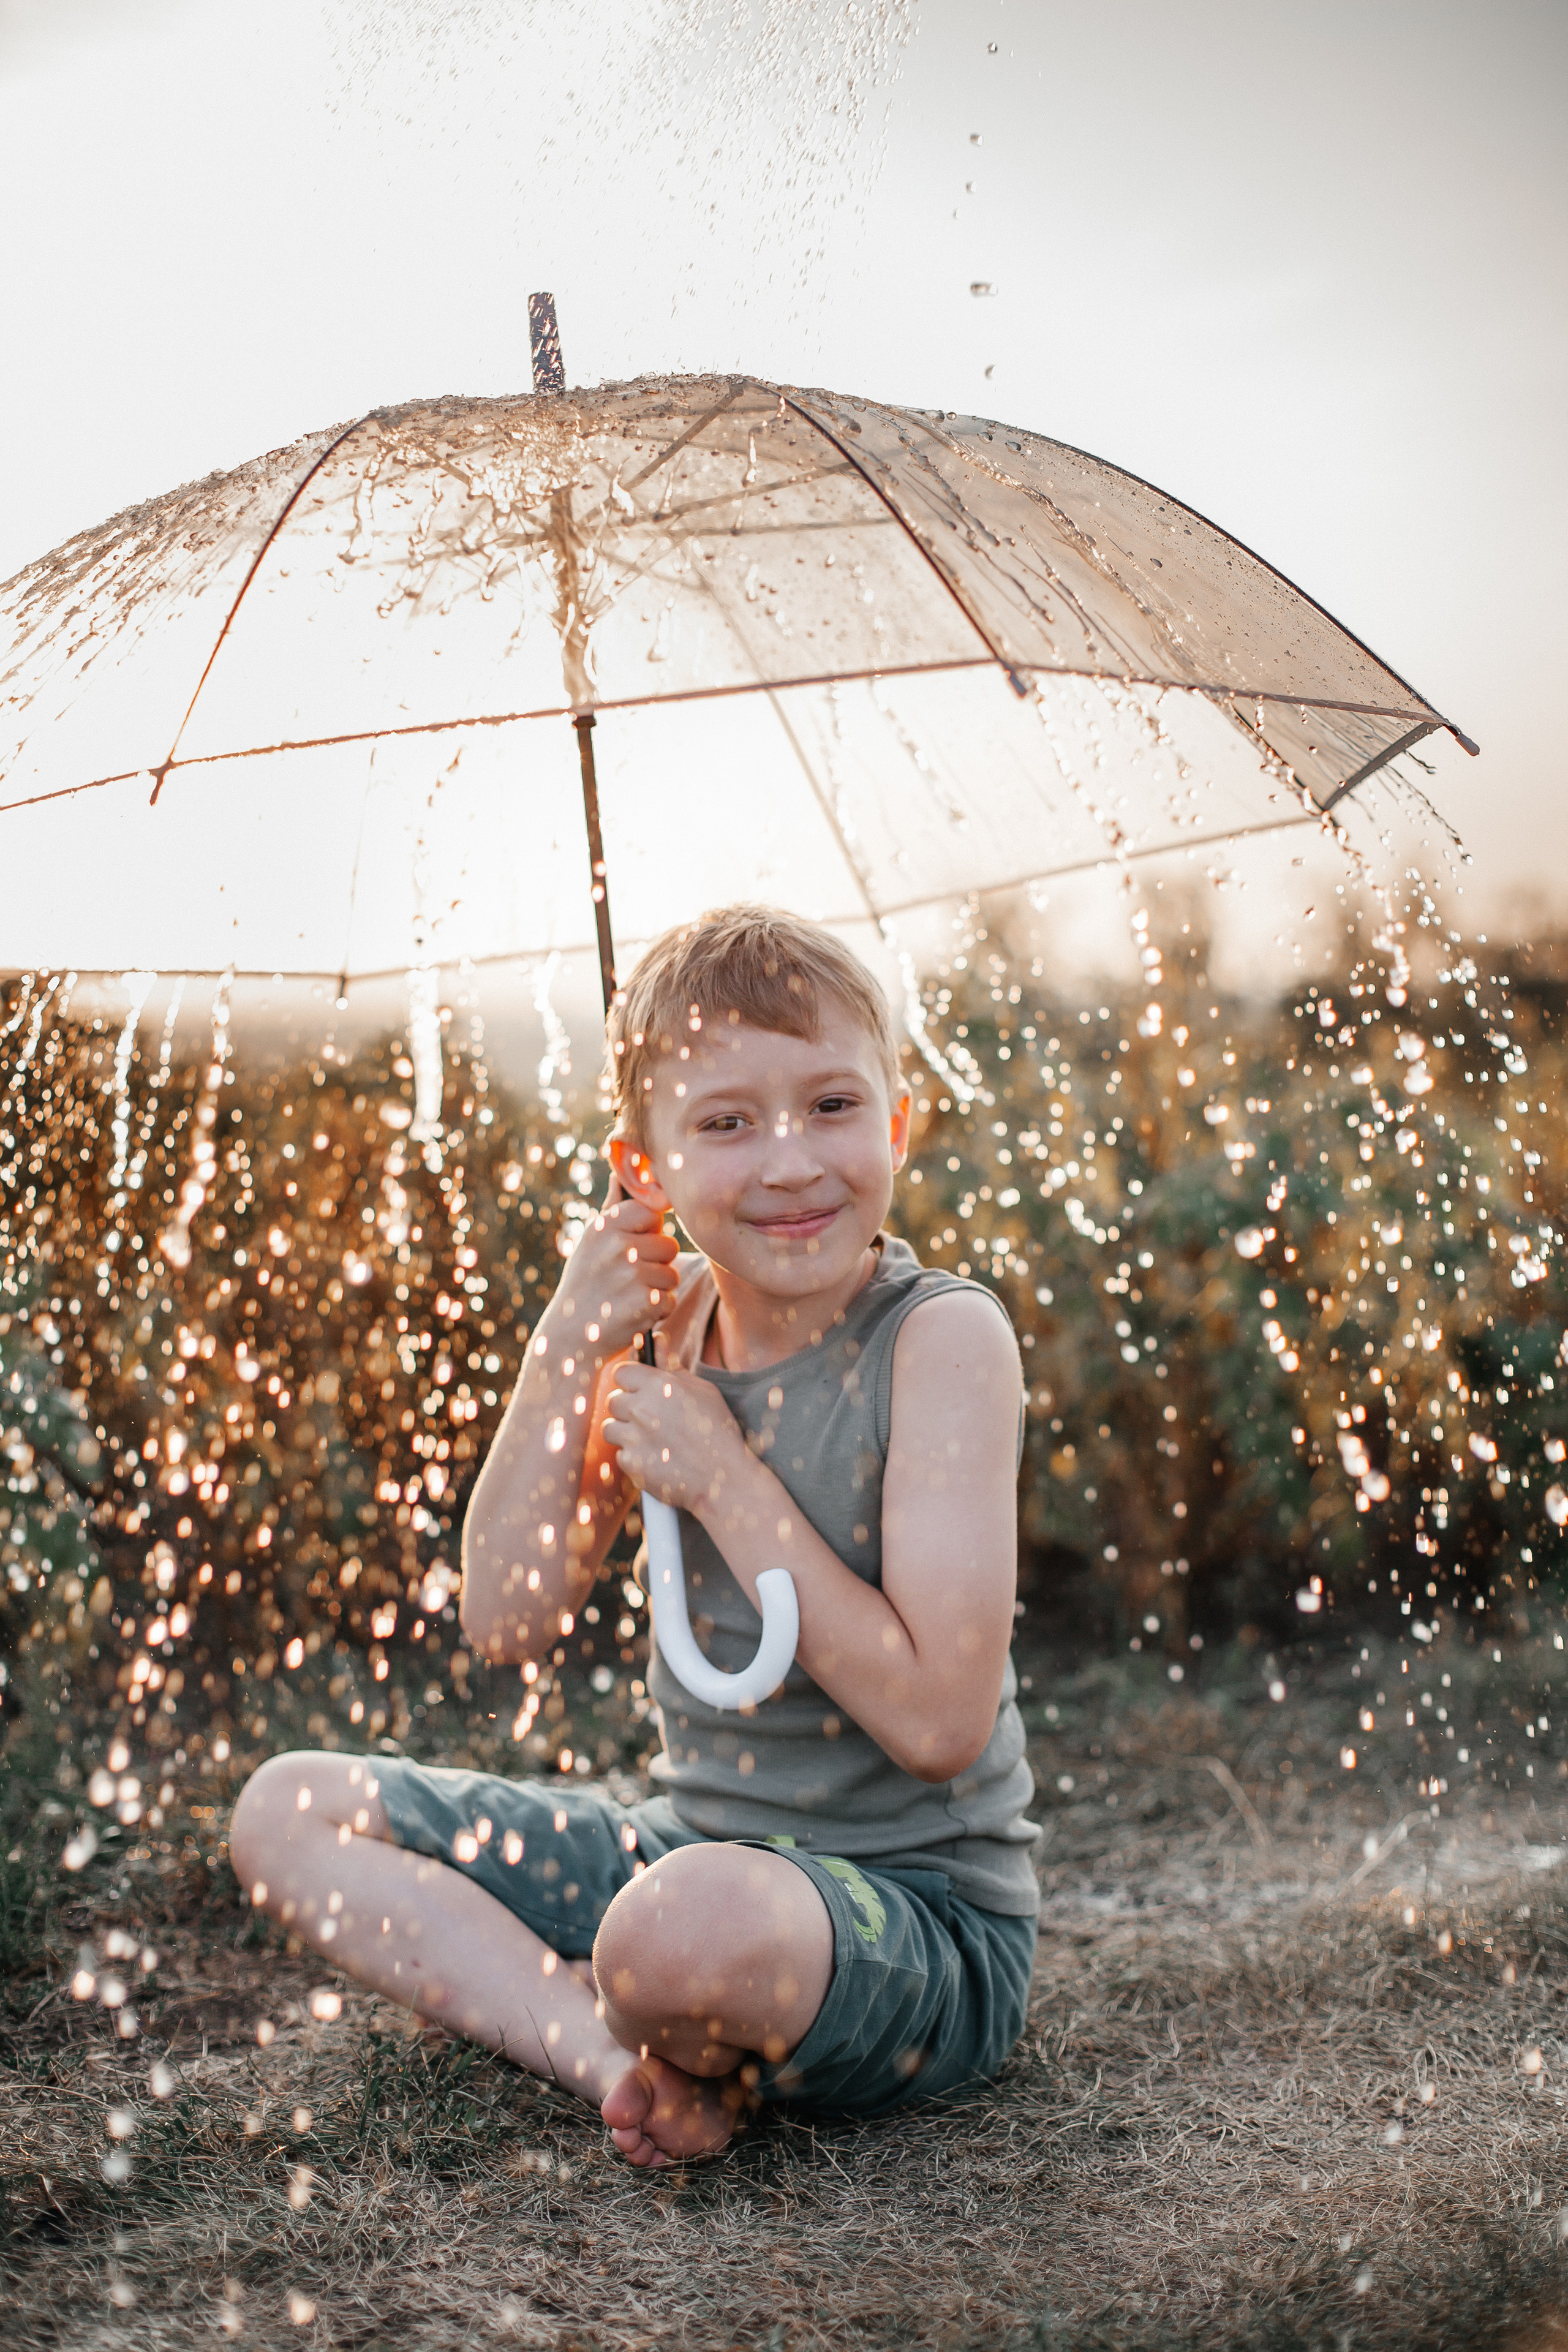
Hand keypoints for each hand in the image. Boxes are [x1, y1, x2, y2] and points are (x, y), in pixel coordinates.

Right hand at [553, 1177, 679, 1358]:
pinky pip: (669, 1299)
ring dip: (656, 1289)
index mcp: (606, 1225)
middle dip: (655, 1264)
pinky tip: (631, 1314)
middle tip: (626, 1279)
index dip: (647, 1233)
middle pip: (669, 1245)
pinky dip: (655, 1311)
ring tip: (627, 1296)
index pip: (653, 1212)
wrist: (568, 1337)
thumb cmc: (586, 1284)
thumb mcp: (592, 1242)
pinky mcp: (645, 1303)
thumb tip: (622, 1170)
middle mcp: (618, 1245)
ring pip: (671, 1274)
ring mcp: (632, 1274)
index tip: (630, 1248)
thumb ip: (614, 1209)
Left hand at [601, 1343, 746, 1517]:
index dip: (631, 1381)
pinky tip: (657, 1458)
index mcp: (659, 1386)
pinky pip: (620, 1454)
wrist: (724, 1479)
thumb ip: (672, 1365)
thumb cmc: (717, 1431)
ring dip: (626, 1432)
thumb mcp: (702, 1390)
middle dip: (629, 1407)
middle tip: (652, 1418)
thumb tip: (657, 1338)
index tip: (640, 1389)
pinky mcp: (631, 1464)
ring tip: (653, 1439)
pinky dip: (634, 1457)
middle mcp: (642, 1410)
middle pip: (613, 1400)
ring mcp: (634, 1438)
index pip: (621, 1371)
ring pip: (610, 1427)